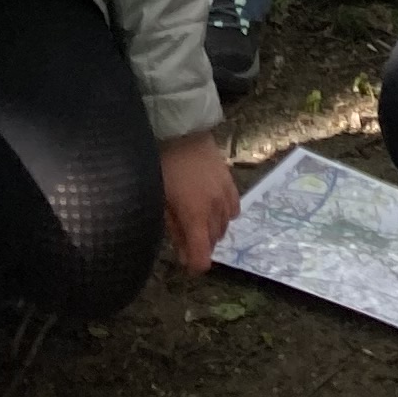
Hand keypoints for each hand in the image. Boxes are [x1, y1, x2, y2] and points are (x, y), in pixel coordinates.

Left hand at [158, 127, 238, 271]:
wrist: (182, 131)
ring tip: (198, 221)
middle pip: (214, 240)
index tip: (187, 263)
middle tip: (186, 238)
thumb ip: (175, 229)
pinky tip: (213, 208)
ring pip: (225, 225)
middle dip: (201, 244)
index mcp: (196, 216)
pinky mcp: (230, 181)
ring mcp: (225, 194)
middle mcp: (215, 209)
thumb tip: (183, 254)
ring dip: (213, 229)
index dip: (195, 265)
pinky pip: (234, 208)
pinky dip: (225, 214)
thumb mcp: (163, 201)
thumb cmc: (165, 167)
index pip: (203, 255)